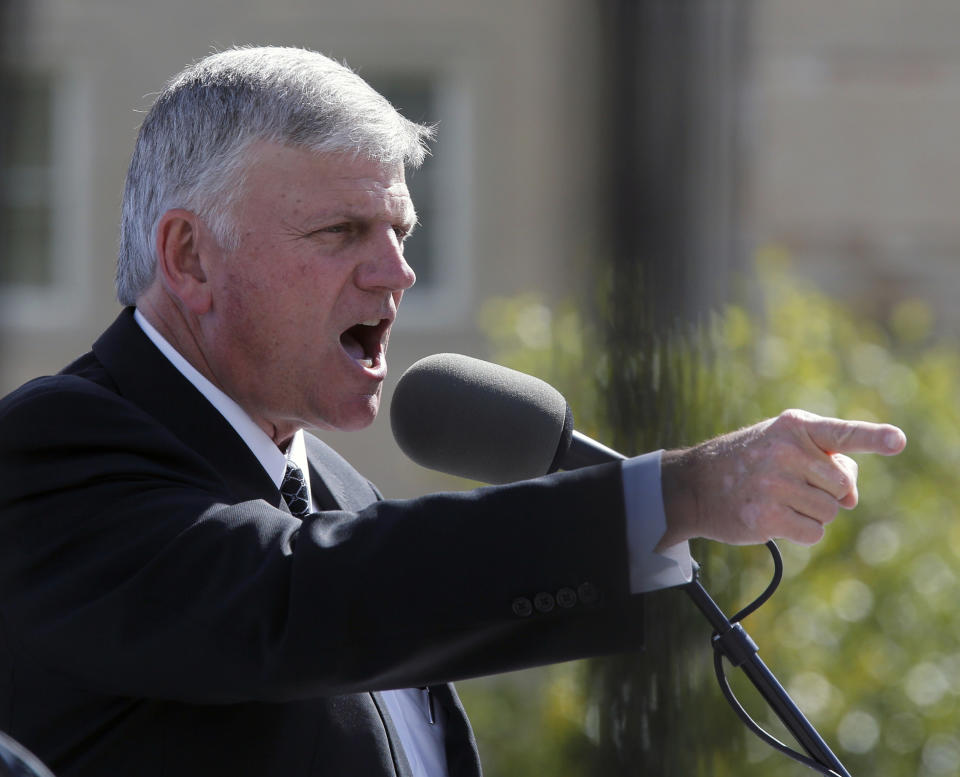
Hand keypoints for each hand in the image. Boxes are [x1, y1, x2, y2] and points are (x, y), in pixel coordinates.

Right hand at [657, 409, 906, 548]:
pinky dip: (800, 531)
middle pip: (842, 487)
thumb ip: (827, 462)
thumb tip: (852, 499)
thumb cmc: (748, 462)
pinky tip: (773, 517)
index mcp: (794, 426)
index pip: (842, 433)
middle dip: (826, 492)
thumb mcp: (784, 445)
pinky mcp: (765, 516)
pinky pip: (813, 532)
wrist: (694, 485)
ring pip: (830, 512)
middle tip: (792, 484)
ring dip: (811, 513)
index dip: (874, 437)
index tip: (898, 441)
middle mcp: (784, 451)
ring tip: (778, 500)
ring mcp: (773, 484)